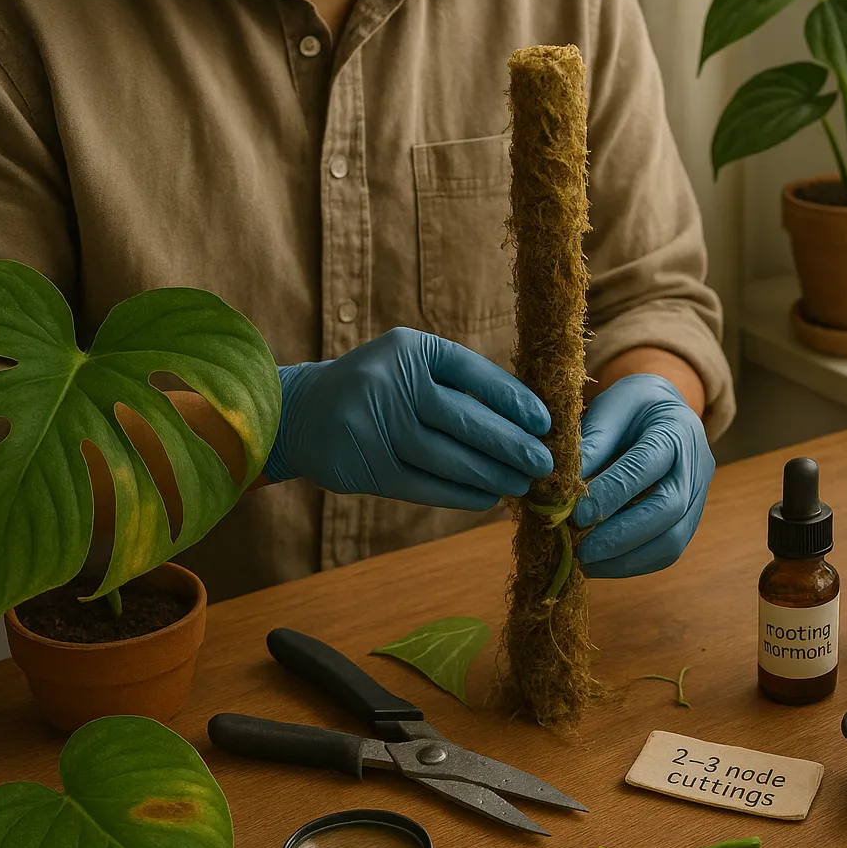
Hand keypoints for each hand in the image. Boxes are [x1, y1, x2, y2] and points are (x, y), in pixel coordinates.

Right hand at [264, 327, 552, 509]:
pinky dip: (460, 494)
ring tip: (521, 484)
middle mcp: (390, 382)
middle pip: (464, 419)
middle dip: (511, 444)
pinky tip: (488, 497)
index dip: (513, 398)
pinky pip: (424, 485)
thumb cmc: (378, 388)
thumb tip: (525, 423)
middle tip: (544, 463)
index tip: (545, 422)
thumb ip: (457, 385)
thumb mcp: (409, 366)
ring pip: (447, 457)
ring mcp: (374, 424)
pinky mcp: (364, 465)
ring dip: (491, 474)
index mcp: (410, 350)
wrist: (301, 412)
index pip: (473, 371)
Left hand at [571, 374, 713, 576]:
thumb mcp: (609, 408)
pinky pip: (669, 550)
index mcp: (675, 428)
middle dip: (622, 536)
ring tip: (587, 563)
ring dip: (627, 559)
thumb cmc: (632, 408)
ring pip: (673, 540)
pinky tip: (602, 563)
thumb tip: (563, 486)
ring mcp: (700, 496)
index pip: (645, 467)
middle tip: (581, 550)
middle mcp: (696, 465)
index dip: (612, 494)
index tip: (577, 515)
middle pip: (669, 509)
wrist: (666, 411)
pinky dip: (634, 563)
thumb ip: (591, 443)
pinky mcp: (692, 519)